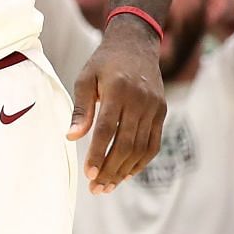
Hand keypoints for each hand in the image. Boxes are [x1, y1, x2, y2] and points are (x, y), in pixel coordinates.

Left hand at [69, 22, 165, 192]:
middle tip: (97, 188)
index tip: (88, 174)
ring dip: (125, 170)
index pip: (107, 130)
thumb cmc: (104, 63)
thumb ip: (81, 109)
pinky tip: (126, 173)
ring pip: (141, 147)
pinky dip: (141, 161)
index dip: (98, 154)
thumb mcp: (85, 78)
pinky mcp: (161, 112)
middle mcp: (140, 101)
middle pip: (126, 144)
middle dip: (111, 169)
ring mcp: (154, 107)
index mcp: (119, 90)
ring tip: (108, 186)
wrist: (136, 44)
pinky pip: (153, 143)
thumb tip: (72, 137)